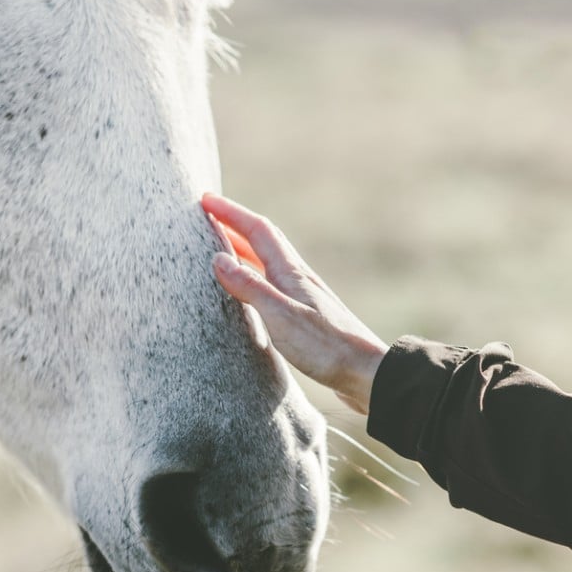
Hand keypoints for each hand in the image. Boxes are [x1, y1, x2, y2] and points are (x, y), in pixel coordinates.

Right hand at [204, 193, 387, 413]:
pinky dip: (254, 273)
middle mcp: (297, 277)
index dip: (230, 213)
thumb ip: (250, 287)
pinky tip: (251, 287)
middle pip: (263, 240)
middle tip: (209, 215)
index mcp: (290, 273)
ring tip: (221, 245)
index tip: (206, 200)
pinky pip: (272, 281)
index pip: (257, 231)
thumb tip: (219, 259)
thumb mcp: (281, 317)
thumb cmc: (326, 346)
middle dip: (235, 223)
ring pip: (268, 260)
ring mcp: (302, 294)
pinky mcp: (305, 313)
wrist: (366, 371)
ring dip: (244, 247)